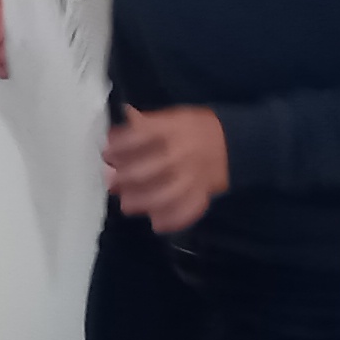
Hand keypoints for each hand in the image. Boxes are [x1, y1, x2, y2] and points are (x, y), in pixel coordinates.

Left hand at [105, 104, 229, 232]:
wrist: (233, 142)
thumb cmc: (193, 129)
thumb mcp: (171, 116)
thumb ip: (144, 124)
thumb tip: (115, 134)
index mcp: (172, 130)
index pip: (140, 138)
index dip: (120, 147)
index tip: (107, 154)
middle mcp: (182, 153)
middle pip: (150, 170)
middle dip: (126, 179)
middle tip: (113, 183)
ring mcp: (195, 175)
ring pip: (168, 193)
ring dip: (144, 202)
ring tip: (127, 205)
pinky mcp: (205, 192)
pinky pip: (191, 208)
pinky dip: (174, 219)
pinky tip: (157, 224)